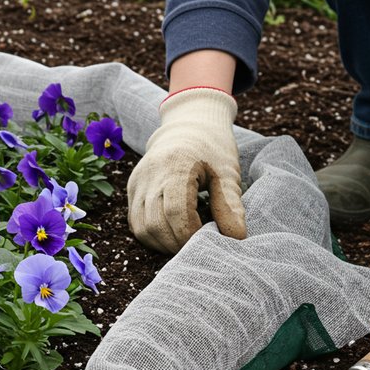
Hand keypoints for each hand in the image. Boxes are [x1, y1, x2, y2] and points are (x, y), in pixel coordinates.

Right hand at [127, 87, 246, 253]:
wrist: (188, 125)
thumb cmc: (213, 150)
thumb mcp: (227, 173)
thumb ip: (230, 205)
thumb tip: (236, 238)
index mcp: (175, 166)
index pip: (176, 212)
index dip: (190, 233)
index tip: (208, 238)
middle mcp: (150, 175)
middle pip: (155, 224)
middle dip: (178, 244)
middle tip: (199, 244)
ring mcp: (137, 182)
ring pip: (141, 228)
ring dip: (163, 244)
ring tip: (185, 241)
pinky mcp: (132, 189)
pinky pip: (135, 223)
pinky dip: (153, 235)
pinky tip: (172, 233)